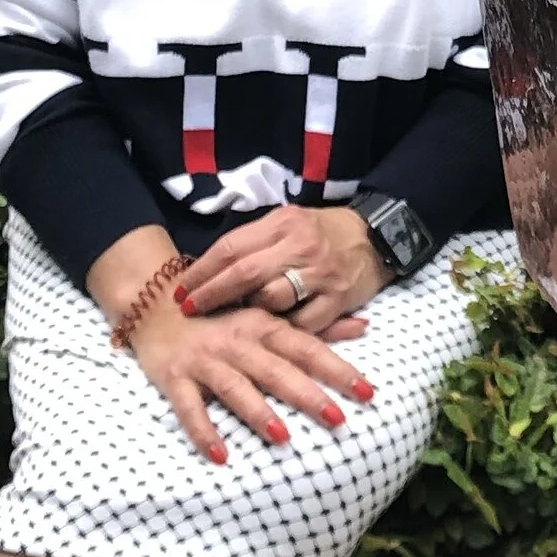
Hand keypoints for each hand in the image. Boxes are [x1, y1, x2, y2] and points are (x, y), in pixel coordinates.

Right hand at [122, 293, 373, 465]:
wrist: (155, 304)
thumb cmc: (221, 315)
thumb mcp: (266, 316)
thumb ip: (314, 326)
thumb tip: (364, 327)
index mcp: (263, 325)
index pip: (307, 348)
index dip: (338, 369)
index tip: (367, 391)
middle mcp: (237, 341)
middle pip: (276, 369)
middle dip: (307, 394)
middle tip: (338, 419)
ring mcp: (205, 360)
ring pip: (235, 387)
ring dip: (258, 412)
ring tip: (283, 437)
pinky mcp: (175, 378)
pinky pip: (188, 407)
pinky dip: (202, 430)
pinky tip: (219, 456)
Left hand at [176, 203, 385, 336]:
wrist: (375, 238)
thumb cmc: (322, 232)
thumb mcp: (288, 222)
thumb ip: (255, 242)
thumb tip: (209, 267)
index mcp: (282, 223)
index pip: (231, 248)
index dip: (202, 270)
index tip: (181, 289)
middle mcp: (300, 246)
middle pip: (244, 274)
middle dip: (211, 295)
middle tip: (189, 309)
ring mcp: (320, 274)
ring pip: (272, 299)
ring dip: (248, 313)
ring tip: (233, 320)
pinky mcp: (338, 300)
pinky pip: (302, 324)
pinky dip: (282, 331)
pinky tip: (268, 334)